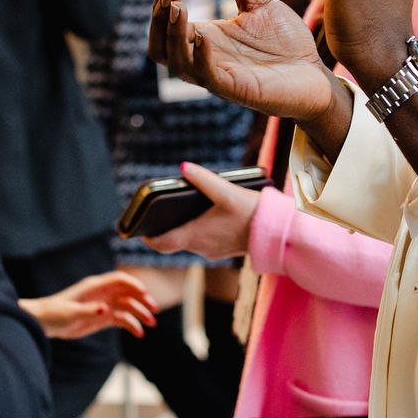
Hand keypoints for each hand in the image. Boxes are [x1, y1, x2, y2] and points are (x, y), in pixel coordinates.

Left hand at [18, 271, 157, 339]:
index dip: (134, 284)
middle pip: (128, 292)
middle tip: (154, 310)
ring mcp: (104, 305)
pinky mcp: (103, 318)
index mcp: (95, 286)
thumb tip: (105, 309)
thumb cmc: (54, 314)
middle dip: (143, 299)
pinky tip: (139, 334)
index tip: (145, 293)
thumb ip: (89, 311)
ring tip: (151, 324)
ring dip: (140, 313)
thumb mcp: (70, 313)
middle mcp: (102, 294)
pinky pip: (122, 319)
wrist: (44, 323)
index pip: (120, 280)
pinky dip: (132, 325)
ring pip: (128, 306)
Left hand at [147, 162, 262, 260]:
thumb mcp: (226, 191)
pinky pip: (204, 242)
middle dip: (166, 229)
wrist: (277, 232)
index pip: (162, 244)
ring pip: (190, 241)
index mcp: (195, 235)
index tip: (141, 230)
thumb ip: (204, 179)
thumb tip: (183, 166)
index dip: (149, 238)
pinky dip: (200, 232)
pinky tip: (209, 216)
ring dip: (184, 229)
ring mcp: (213, 251)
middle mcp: (201, 247)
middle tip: (160, 214)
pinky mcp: (224, 250)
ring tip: (184, 209)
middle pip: (174, 241)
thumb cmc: (251, 212)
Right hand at [150, 0, 339, 119]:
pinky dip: (201, 58)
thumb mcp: (258, 1)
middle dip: (158, 22)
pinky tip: (204, 37)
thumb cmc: (286, 41)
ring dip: (174, 37)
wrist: (316, 73)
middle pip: (160, 49)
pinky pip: (208, 77)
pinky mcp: (238, 90)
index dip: (160, 8)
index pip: (165, 28)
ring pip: (178, 65)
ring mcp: (219, 76)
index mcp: (206, 38)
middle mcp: (205, 58)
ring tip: (179, 9)